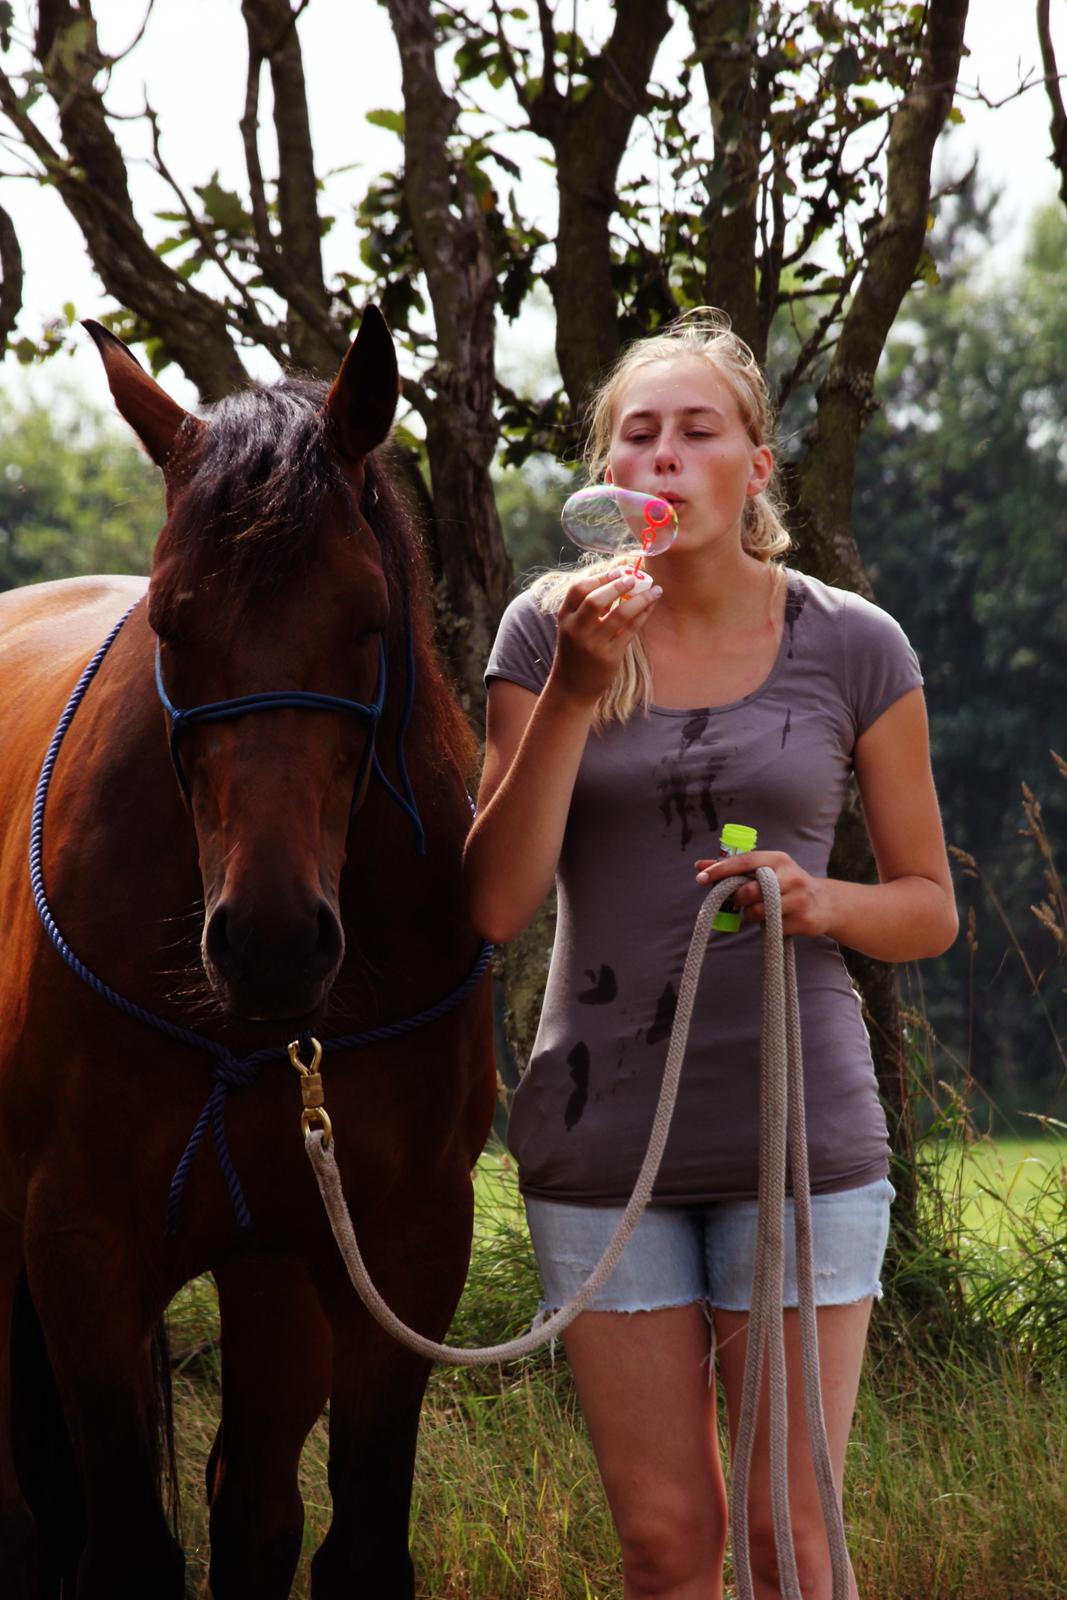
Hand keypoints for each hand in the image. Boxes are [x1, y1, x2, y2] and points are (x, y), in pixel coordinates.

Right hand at [549, 569, 661, 703]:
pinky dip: (642, 615)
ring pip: (619, 614)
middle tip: (634, 578)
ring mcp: (593, 644)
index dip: (600, 577)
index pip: (578, 589)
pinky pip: (630, 630)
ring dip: (640, 599)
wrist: (571, 688)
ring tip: (654, 590)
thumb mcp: (573, 628)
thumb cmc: (575, 653)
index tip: (618, 571)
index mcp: (565, 618)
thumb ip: (588, 608)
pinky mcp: (609, 657)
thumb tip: (617, 581)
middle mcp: (576, 630)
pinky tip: (650, 607)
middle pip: (596, 599)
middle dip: (617, 585)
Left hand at [693, 850, 832, 938]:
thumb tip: (698, 866)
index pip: (746, 861)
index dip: (721, 869)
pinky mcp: (803, 920)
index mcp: (779, 859)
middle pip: (750, 890)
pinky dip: (767, 927)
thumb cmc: (787, 884)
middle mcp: (791, 876)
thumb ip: (734, 869)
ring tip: (757, 912)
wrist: (825, 903)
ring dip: (750, 915)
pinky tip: (774, 921)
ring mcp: (799, 899)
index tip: (700, 877)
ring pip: (759, 912)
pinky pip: (772, 928)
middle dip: (738, 899)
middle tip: (739, 902)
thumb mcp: (766, 870)